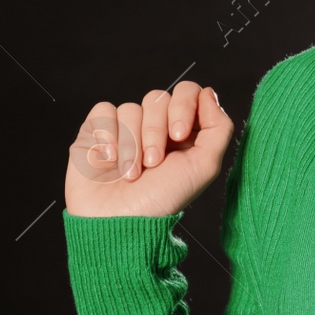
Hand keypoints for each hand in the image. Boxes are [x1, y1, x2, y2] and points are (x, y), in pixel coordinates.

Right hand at [64, 81, 234, 217]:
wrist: (118, 223)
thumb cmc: (163, 200)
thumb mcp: (204, 166)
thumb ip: (218, 127)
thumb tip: (208, 93)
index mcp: (183, 132)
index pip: (187, 92)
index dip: (183, 106)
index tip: (179, 136)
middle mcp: (154, 127)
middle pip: (157, 98)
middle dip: (155, 131)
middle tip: (153, 162)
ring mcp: (124, 129)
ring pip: (130, 108)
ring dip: (132, 143)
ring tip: (131, 174)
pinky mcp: (95, 133)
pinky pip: (103, 112)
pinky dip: (107, 135)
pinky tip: (108, 160)